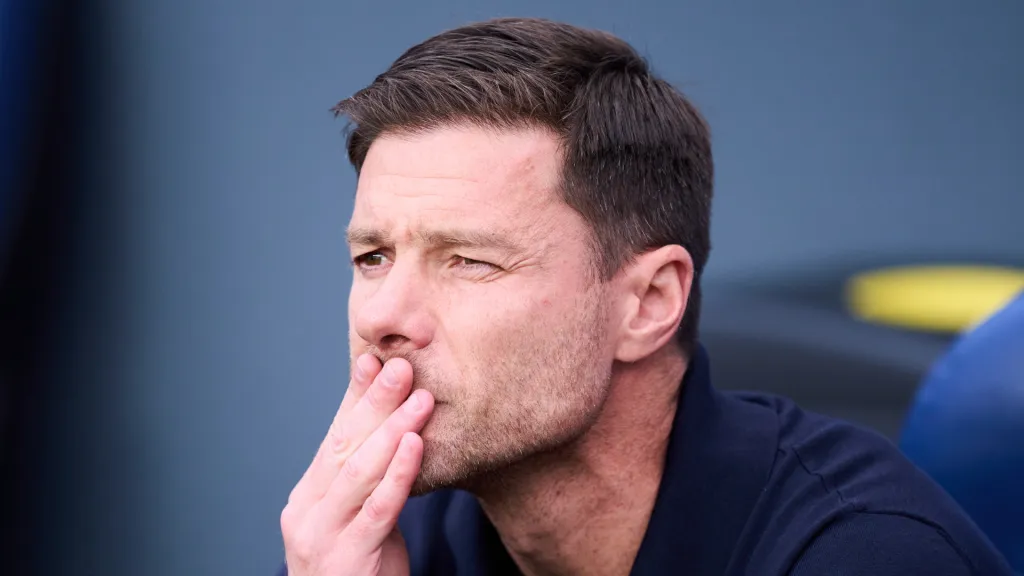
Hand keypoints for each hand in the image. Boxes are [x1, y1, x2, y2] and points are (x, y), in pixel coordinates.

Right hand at [281, 354, 434, 574]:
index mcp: (308, 495)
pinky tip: (414, 445)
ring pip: (358, 472)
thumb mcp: (360, 514)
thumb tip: (393, 422)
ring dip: (392, 430)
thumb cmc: (361, 566)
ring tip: (420, 399)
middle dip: (375, 402)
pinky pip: (377, 510)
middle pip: (344, 445)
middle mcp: (306, 511)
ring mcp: (321, 535)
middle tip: (401, 366)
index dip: (356, 397)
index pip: (334, 435)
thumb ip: (369, 476)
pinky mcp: (346, 558)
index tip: (375, 360)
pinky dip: (397, 474)